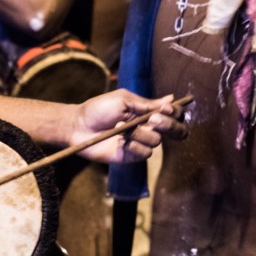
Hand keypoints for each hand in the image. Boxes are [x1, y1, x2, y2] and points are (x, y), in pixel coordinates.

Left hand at [71, 90, 186, 162]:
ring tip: (121, 128)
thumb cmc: (98, 109)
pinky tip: (121, 142)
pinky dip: (135, 146)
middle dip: (168, 125)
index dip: (174, 113)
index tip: (164, 109)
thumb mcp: (123, 100)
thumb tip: (171, 99)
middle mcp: (148, 128)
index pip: (174, 114)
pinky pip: (145, 153)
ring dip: (140, 134)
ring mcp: (140, 142)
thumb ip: (147, 104)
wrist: (78, 126)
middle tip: (152, 121)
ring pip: (157, 141)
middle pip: (177, 131)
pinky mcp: (132, 156)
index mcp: (148, 112)